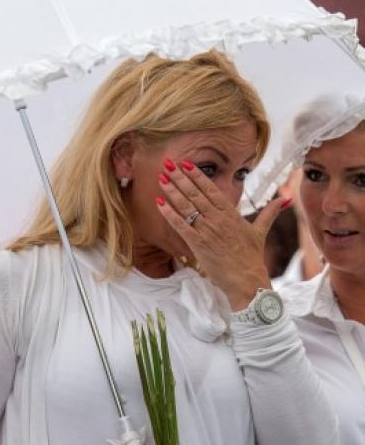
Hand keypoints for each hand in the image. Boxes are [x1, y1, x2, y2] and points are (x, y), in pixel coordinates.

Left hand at [157, 159, 288, 309]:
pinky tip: (160, 203)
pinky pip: (181, 226)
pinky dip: (169, 214)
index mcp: (231, 214)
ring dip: (172, 191)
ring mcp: (207, 231)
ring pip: (186, 206)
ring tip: (161, 178)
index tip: (186, 163)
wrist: (247, 281)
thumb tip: (286, 198)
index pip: (211, 189)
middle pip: (195, 194)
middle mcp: (218, 219)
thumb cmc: (252, 257)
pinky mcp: (198, 244)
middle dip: (180, 177)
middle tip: (167, 163)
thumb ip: (270, 212)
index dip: (197, 176)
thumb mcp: (261, 231)